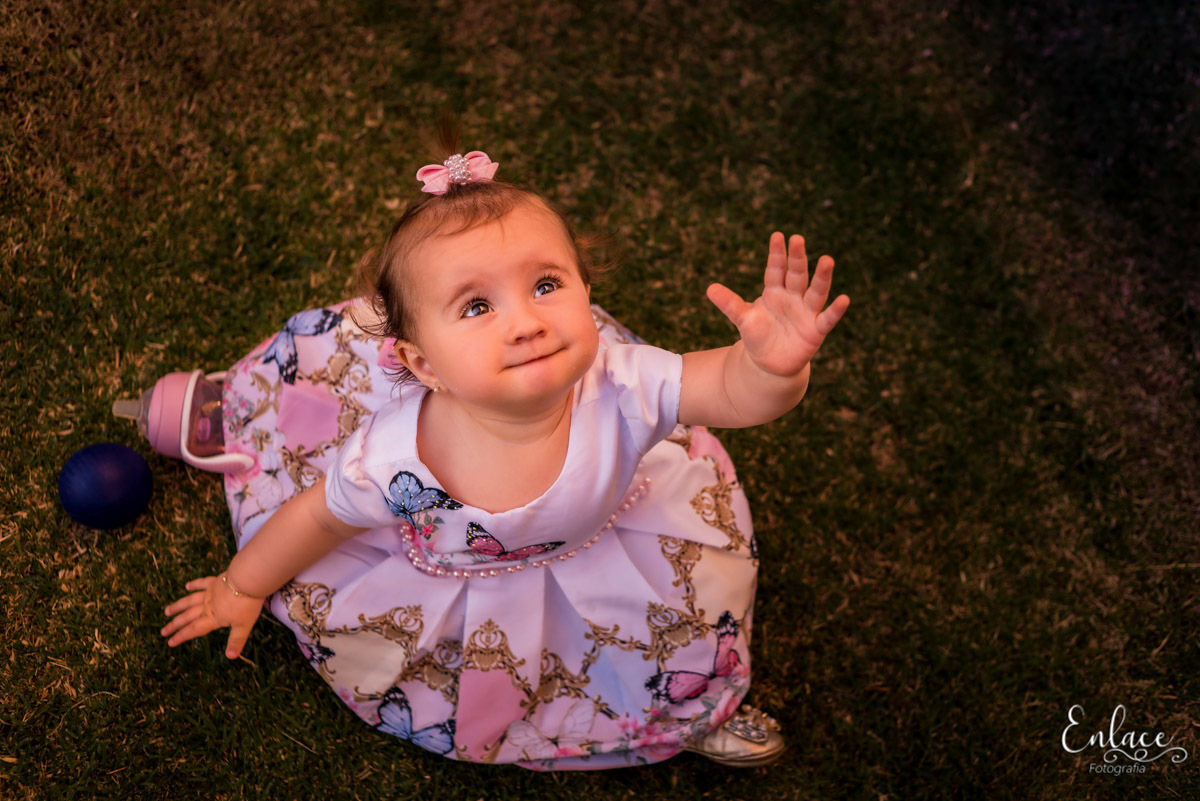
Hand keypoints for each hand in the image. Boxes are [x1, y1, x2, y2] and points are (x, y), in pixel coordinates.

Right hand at [162, 574, 266, 659]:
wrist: (248, 580)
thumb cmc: (247, 604)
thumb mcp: (244, 625)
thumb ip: (236, 640)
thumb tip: (230, 657)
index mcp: (213, 618)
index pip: (194, 629)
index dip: (182, 636)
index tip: (170, 642)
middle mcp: (208, 606)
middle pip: (188, 616)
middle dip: (175, 625)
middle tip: (163, 631)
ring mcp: (210, 592)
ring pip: (190, 601)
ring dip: (178, 606)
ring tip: (167, 611)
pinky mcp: (215, 581)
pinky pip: (202, 583)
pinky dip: (194, 584)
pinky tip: (186, 586)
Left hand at [706, 232, 849, 377]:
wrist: (770, 363)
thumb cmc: (758, 335)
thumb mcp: (743, 319)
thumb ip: (730, 304)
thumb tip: (709, 288)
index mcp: (775, 291)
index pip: (776, 269)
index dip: (777, 254)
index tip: (777, 235)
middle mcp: (793, 297)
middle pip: (796, 275)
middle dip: (797, 258)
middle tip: (798, 239)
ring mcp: (806, 312)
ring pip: (815, 292)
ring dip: (822, 277)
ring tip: (827, 259)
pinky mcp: (816, 331)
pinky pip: (827, 319)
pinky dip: (835, 310)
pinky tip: (844, 299)